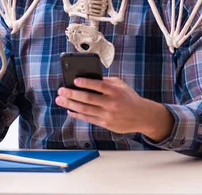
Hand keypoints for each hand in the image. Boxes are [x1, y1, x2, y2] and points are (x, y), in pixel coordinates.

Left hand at [55, 77, 173, 141]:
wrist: (142, 116)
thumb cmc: (129, 98)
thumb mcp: (121, 86)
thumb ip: (107, 82)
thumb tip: (88, 78)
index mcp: (116, 91)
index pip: (99, 85)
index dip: (86, 82)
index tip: (74, 80)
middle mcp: (111, 103)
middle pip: (88, 98)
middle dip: (72, 94)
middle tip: (62, 90)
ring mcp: (108, 115)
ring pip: (85, 109)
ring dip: (70, 104)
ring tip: (60, 100)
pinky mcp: (105, 124)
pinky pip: (88, 119)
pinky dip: (77, 114)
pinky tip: (70, 110)